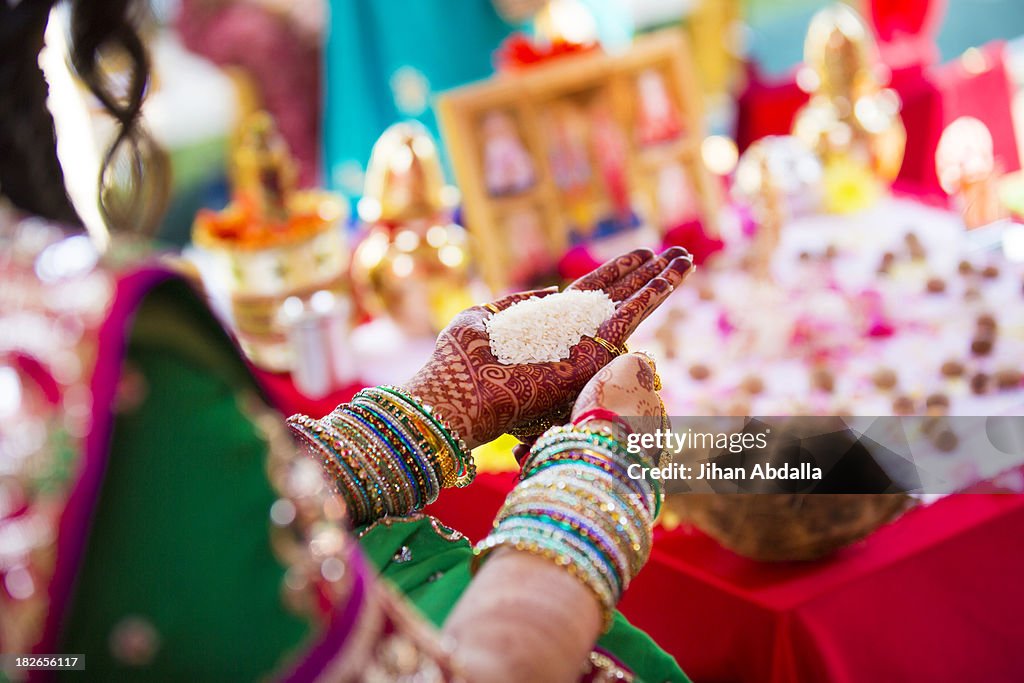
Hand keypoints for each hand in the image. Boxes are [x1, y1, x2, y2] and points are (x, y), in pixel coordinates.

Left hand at [401, 247, 690, 448]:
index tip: (641, 254)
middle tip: (676, 253)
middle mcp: (573, 336)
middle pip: (619, 296)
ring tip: (685, 258)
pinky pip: (631, 319)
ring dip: (661, 281)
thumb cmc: (461, 362)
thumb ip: (517, 302)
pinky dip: (655, 294)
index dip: (618, 272)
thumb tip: (548, 291)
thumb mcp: (485, 318)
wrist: (459, 393)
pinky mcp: (593, 356)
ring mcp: (586, 346)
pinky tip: (675, 273)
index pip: (592, 294)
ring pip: (633, 306)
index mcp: (548, 325)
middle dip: (647, 274)